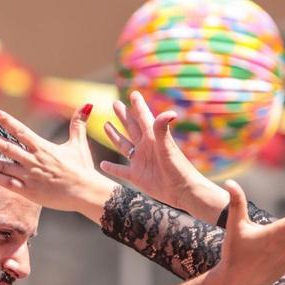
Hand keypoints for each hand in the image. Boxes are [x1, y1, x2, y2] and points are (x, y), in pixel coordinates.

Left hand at [0, 104, 115, 219]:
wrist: (85, 193)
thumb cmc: (82, 169)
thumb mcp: (78, 144)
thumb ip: (78, 123)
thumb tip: (88, 104)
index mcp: (43, 147)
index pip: (20, 131)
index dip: (6, 120)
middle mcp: (34, 160)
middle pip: (7, 147)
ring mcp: (30, 176)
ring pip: (3, 166)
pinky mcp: (30, 192)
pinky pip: (8, 184)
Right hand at [100, 91, 226, 221]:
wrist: (182, 191)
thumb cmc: (177, 168)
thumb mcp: (168, 147)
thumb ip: (163, 129)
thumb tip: (170, 112)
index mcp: (152, 137)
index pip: (143, 116)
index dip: (138, 104)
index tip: (134, 93)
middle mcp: (145, 147)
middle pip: (131, 127)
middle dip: (123, 115)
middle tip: (115, 103)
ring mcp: (140, 161)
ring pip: (124, 145)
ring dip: (114, 136)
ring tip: (106, 125)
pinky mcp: (137, 176)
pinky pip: (120, 170)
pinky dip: (112, 168)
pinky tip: (102, 164)